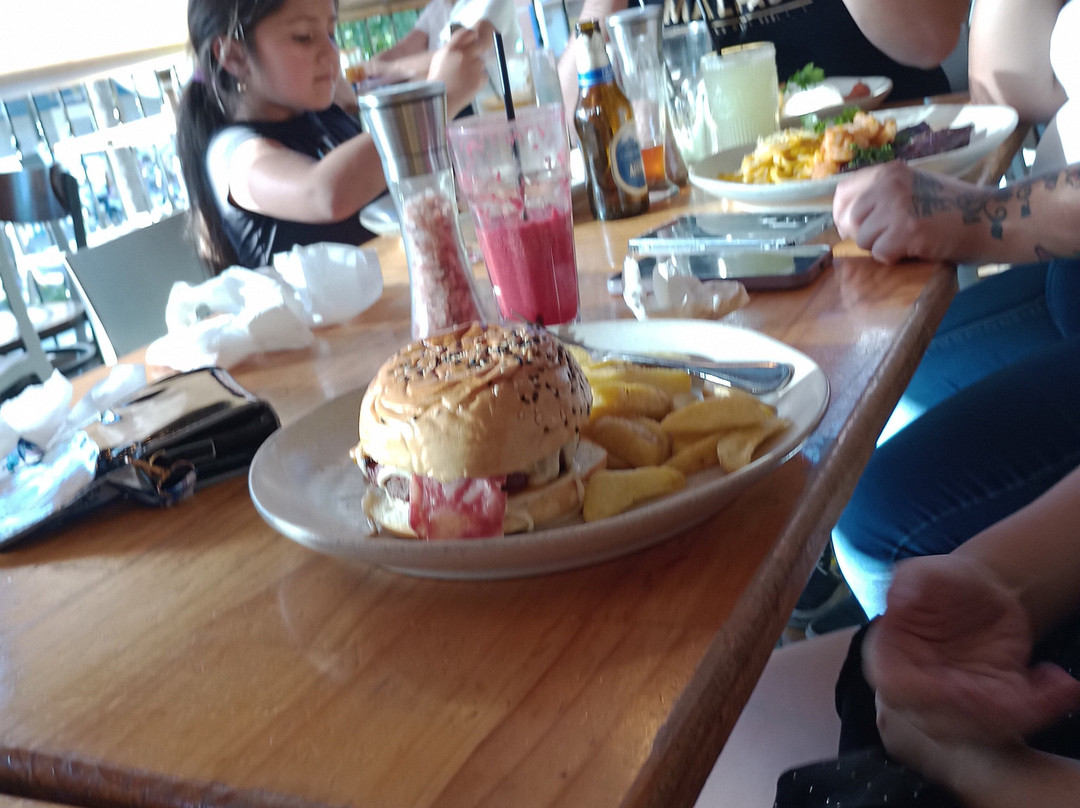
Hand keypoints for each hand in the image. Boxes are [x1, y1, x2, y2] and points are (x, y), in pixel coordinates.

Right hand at [428, 28, 487, 116]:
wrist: (441, 100)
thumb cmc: (439, 80)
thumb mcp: (440, 59)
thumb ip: (452, 48)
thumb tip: (467, 41)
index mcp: (451, 48)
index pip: (469, 33)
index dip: (472, 37)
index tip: (472, 41)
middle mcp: (464, 55)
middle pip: (479, 45)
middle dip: (478, 51)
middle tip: (472, 60)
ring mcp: (473, 67)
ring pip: (481, 62)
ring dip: (476, 69)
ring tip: (463, 79)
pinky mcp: (479, 79)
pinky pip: (484, 75)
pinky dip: (478, 80)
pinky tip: (467, 86)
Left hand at [832, 161, 979, 263]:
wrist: (991, 217)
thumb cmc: (952, 207)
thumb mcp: (912, 186)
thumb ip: (881, 195)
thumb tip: (846, 215)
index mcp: (888, 171)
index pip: (842, 192)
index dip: (842, 214)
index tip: (852, 227)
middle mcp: (889, 184)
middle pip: (848, 219)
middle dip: (861, 235)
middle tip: (885, 239)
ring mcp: (897, 206)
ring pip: (862, 239)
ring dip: (880, 247)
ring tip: (905, 241)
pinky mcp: (906, 230)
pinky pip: (880, 253)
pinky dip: (893, 258)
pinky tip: (913, 249)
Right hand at [864, 554, 1079, 745]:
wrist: (980, 593)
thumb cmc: (947, 581)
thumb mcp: (929, 571)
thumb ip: (912, 580)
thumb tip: (898, 598)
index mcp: (890, 654)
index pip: (896, 687)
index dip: (927, 695)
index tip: (963, 689)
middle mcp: (917, 685)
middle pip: (940, 720)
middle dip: (982, 715)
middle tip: (1017, 695)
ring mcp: (951, 701)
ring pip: (980, 729)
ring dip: (1020, 714)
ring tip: (1050, 684)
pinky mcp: (987, 707)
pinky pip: (1013, 722)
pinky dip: (1042, 709)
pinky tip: (1060, 685)